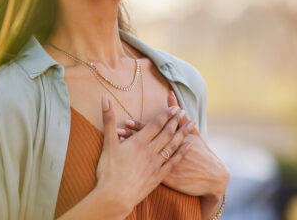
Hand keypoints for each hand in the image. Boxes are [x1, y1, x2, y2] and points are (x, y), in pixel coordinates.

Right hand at [94, 94, 194, 215]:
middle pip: (167, 133)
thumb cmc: (108, 171)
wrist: (115, 197)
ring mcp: (156, 164)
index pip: (155, 124)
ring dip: (183, 133)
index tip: (174, 108)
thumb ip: (108, 120)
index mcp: (139, 142)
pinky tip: (189, 146)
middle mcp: (150, 151)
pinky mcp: (159, 176)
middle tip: (184, 112)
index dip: (166, 115)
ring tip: (192, 124)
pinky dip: (182, 152)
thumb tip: (104, 98)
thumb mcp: (107, 143)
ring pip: (173, 145)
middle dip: (176, 121)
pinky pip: (174, 161)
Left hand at [117, 90, 229, 200]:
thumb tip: (170, 94)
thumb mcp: (193, 133)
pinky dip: (137, 168)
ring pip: (144, 157)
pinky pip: (148, 173)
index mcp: (174, 139)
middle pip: (147, 142)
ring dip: (131, 151)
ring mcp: (167, 166)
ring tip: (118, 145)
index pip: (154, 130)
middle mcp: (168, 152)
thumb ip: (179, 115)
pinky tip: (125, 166)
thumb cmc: (202, 153)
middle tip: (117, 130)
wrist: (212, 177)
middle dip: (131, 137)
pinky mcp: (166, 179)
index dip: (140, 126)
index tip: (127, 120)